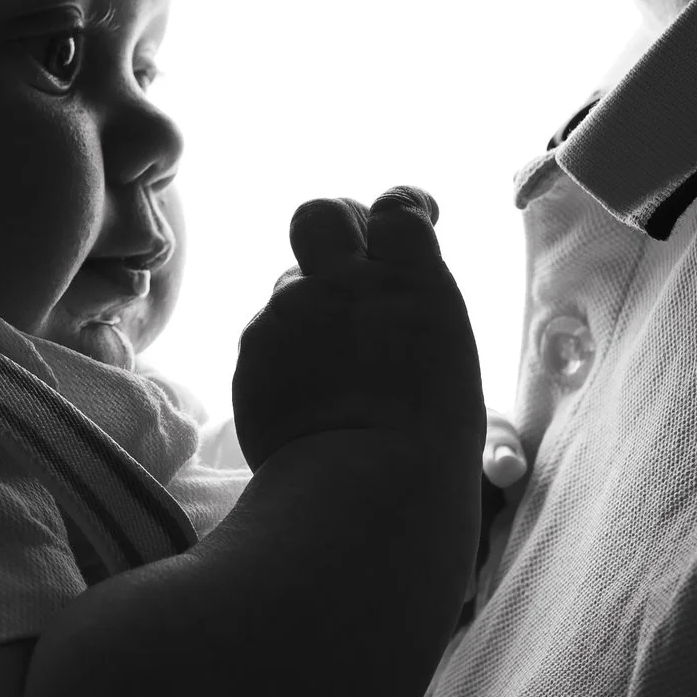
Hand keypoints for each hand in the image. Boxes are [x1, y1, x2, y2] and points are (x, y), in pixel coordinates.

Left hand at [230, 184, 483, 474]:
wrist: (368, 488)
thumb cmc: (426, 443)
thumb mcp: (444, 359)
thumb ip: (405, 310)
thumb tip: (380, 299)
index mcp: (412, 282)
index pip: (397, 208)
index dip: (398, 208)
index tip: (400, 218)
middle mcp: (347, 282)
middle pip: (322, 214)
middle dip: (332, 226)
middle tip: (344, 260)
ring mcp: (293, 310)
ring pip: (290, 285)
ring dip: (306, 312)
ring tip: (330, 373)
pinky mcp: (253, 345)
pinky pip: (265, 334)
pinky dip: (280, 357)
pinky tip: (303, 400)